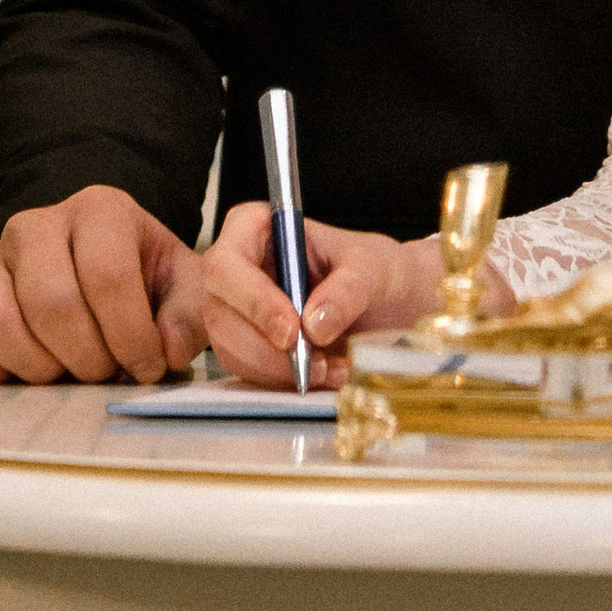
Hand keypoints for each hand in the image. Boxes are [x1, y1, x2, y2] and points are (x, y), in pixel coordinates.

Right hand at [0, 186, 204, 386]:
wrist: (85, 271)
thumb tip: (168, 350)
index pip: (106, 276)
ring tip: (68, 369)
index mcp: (96, 211)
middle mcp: (33, 228)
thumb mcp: (180, 283)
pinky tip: (29, 370)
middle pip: (51, 304)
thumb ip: (190, 313)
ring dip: (40, 367)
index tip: (148, 366)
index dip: (131, 335)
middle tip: (107, 371)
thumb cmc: (137, 278)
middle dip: (88, 357)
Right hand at [201, 205, 473, 386]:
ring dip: (277, 371)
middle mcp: (239, 269)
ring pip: (231, 350)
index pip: (227, 264)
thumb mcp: (374, 267)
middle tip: (315, 364)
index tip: (291, 330)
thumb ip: (348, 288)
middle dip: (265, 348)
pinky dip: (284, 382)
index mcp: (256, 228)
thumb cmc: (377, 269)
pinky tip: (325, 374)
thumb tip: (313, 323)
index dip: (252, 299)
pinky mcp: (249, 346)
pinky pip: (250, 372)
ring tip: (331, 370)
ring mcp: (238, 310)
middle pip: (220, 314)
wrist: (391, 303)